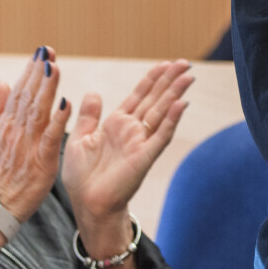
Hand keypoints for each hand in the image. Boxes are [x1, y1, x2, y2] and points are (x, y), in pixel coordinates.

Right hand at [0, 46, 70, 220]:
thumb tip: (2, 81)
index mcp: (7, 124)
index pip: (20, 91)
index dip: (30, 70)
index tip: (40, 51)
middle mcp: (16, 130)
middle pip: (28, 96)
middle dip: (39, 71)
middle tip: (48, 49)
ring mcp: (28, 144)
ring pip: (38, 111)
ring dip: (47, 88)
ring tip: (55, 66)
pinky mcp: (41, 160)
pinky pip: (51, 137)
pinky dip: (58, 119)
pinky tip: (67, 103)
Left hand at [62, 60, 193, 255]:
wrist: (87, 204)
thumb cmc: (81, 177)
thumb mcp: (78, 140)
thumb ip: (89, 116)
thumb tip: (93, 92)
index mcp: (116, 124)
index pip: (139, 96)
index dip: (152, 79)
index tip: (165, 64)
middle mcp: (132, 130)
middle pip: (155, 99)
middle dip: (170, 81)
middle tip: (186, 64)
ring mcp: (140, 142)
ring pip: (162, 112)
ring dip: (175, 94)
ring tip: (188, 77)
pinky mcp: (144, 157)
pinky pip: (160, 135)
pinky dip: (171, 120)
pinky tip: (181, 104)